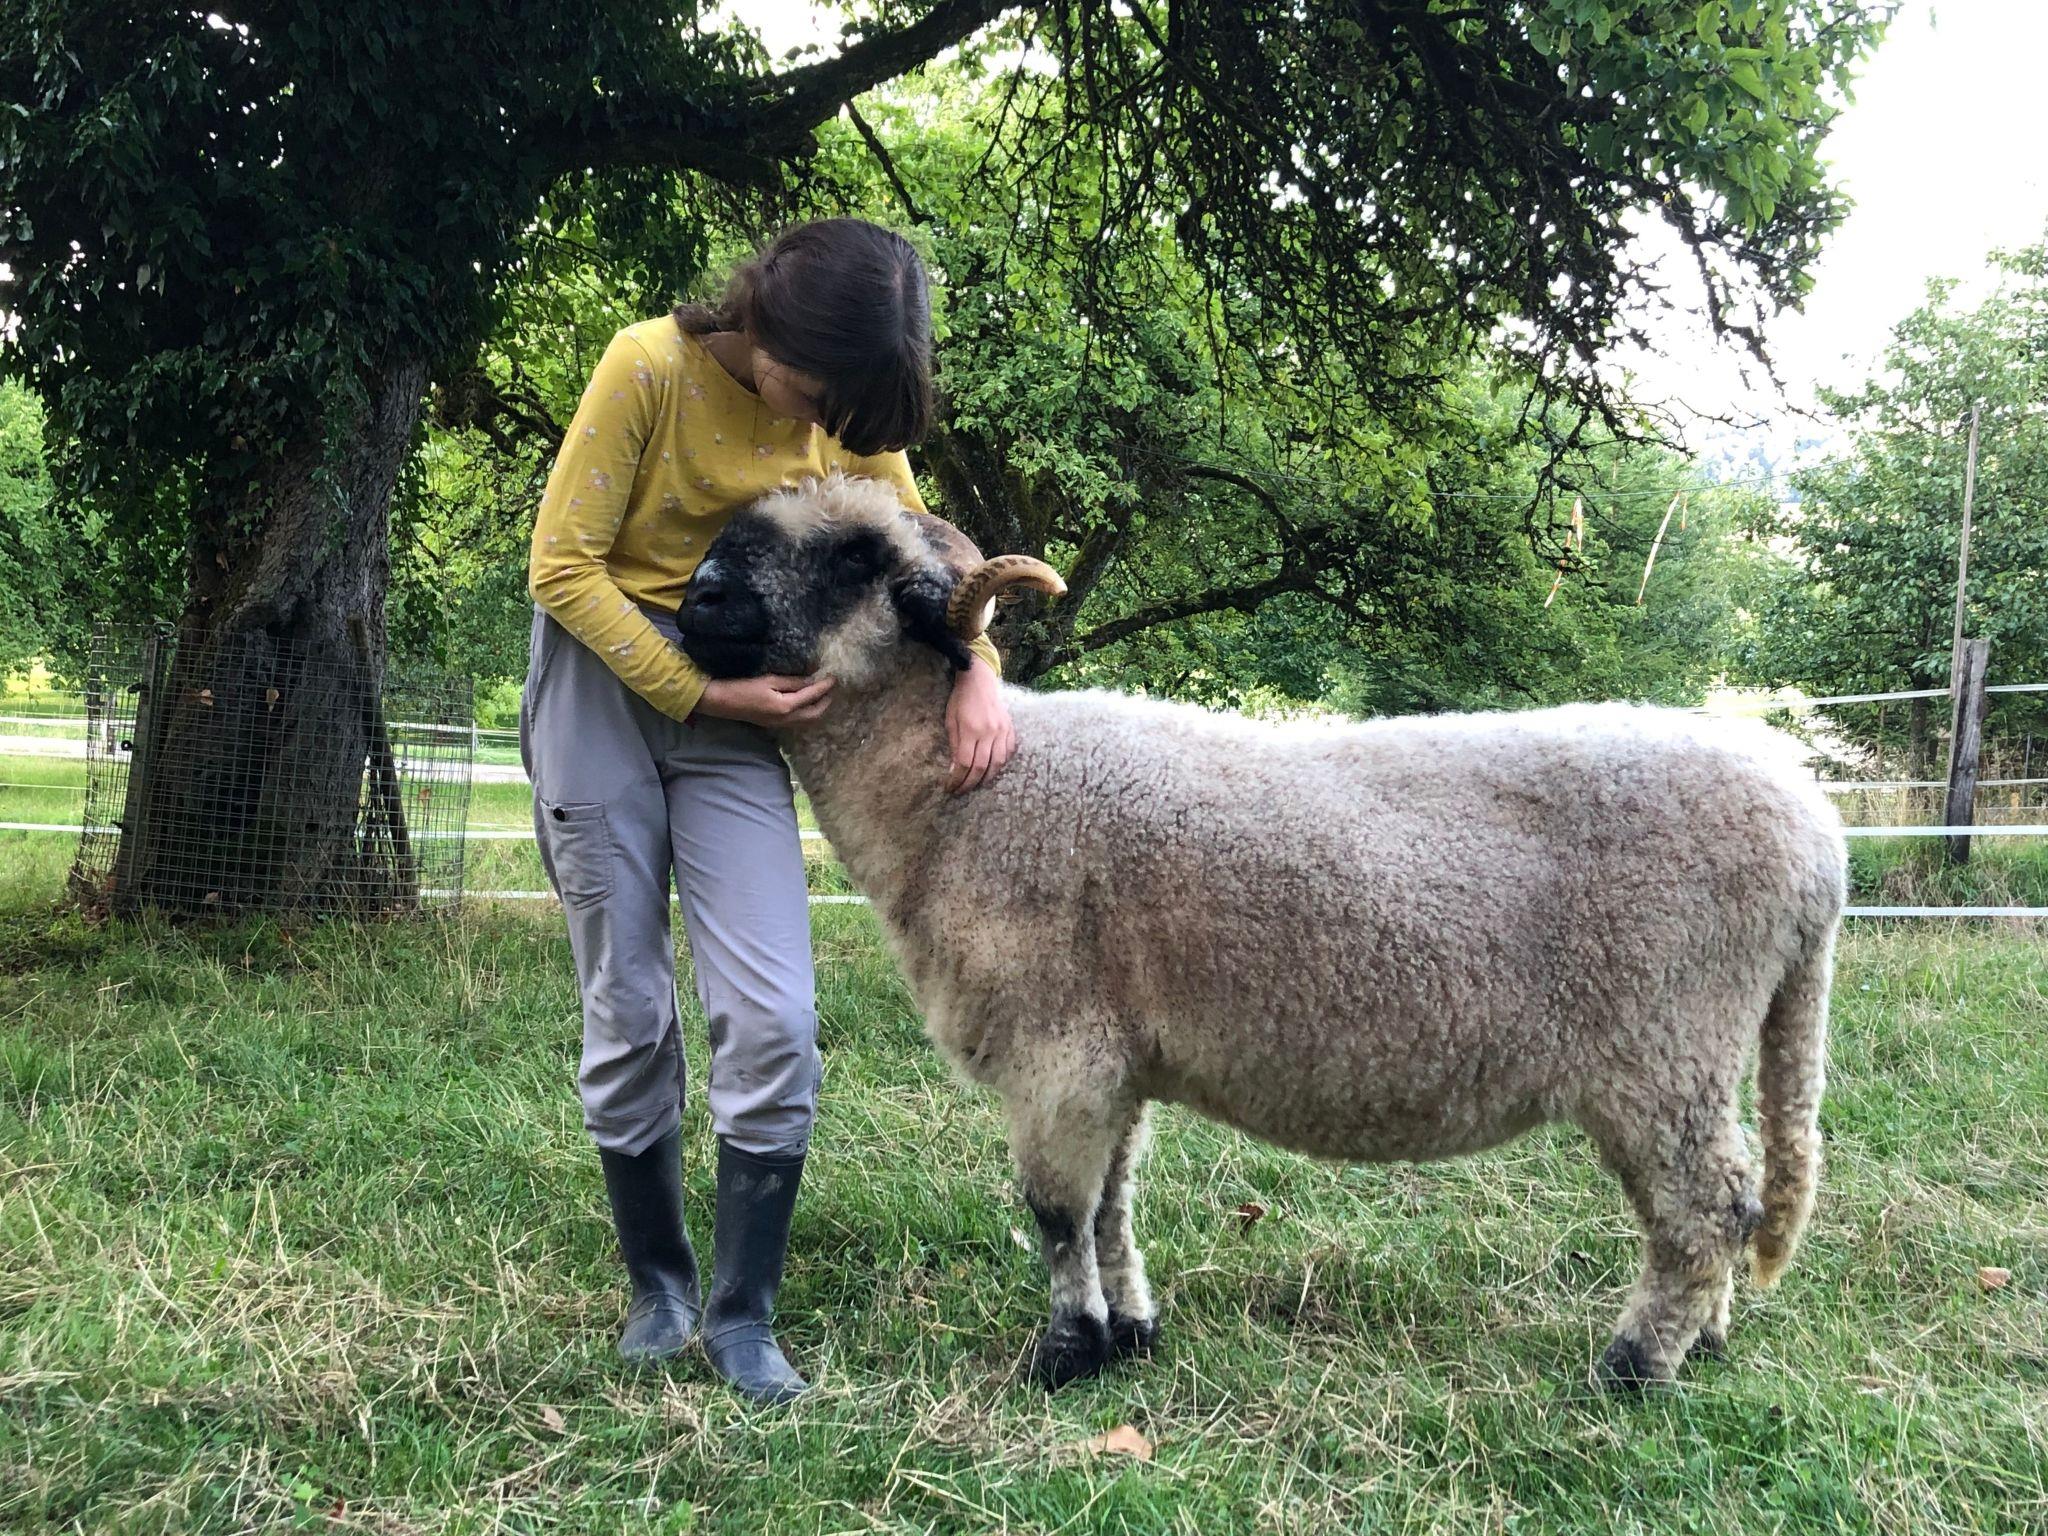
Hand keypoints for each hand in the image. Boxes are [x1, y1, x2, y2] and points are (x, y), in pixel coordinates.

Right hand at [695, 674, 834, 729]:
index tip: (835, 677)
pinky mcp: (774, 724)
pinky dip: (808, 713)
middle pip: (815, 714)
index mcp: (786, 707)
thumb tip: (811, 680)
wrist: (721, 702)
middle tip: (833, 688)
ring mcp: (780, 724)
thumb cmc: (742, 687)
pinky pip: (799, 722)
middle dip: (826, 702)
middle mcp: (786, 720)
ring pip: (808, 721)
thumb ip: (792, 682)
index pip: (813, 696)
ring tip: (824, 696)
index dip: (825, 686)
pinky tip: (808, 704)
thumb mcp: (769, 680)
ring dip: (819, 709)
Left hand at [945, 657, 1015, 793]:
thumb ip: (954, 745)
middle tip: (961, 791)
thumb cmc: (960, 700)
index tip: (950, 787)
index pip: (965, 763)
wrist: (979, 680)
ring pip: (998, 763)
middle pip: (981, 767)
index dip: (957, 779)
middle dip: (970, 783)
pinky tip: (992, 769)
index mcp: (971, 730)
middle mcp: (989, 732)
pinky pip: (1009, 752)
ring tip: (976, 783)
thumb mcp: (951, 721)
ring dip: (987, 778)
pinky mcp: (1010, 728)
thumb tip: (954, 770)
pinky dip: (1001, 764)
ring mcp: (1002, 731)